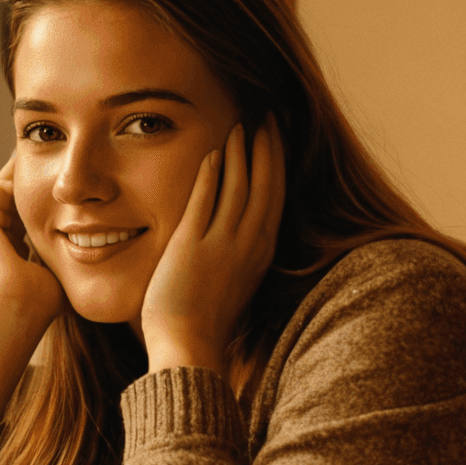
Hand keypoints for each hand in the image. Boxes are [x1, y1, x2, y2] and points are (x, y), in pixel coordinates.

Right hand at [0, 157, 68, 421]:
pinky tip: (44, 156)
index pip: (41, 216)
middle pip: (27, 197)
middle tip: (70, 154)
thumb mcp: (66, 269)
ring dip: (36, 168)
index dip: (60, 198)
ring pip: (15, 188)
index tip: (83, 181)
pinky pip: (3, 185)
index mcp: (19, 252)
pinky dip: (21, 169)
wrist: (17, 308)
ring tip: (59, 146)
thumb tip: (110, 242)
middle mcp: (1, 238)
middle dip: (48, 177)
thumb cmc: (46, 300)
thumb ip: (78, 254)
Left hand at [140, 116, 285, 377]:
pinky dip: (211, 174)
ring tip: (239, 125)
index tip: (276, 138)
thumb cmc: (205, 321)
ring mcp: (223, 245)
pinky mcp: (193, 246)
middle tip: (266, 117)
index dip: (277, 164)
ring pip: (239, 185)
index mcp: (262, 253)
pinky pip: (206, 200)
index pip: (275, 197)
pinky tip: (211, 152)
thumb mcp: (234, 282)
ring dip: (240, 152)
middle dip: (268, 147)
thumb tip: (234, 238)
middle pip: (266, 184)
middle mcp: (250, 245)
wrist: (188, 347)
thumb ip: (237, 255)